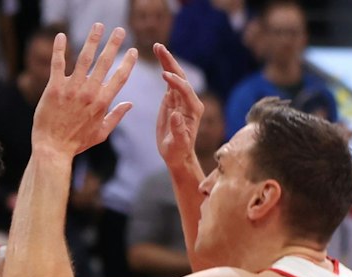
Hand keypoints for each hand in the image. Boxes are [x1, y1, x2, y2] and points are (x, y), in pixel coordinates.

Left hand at [31, 25, 138, 157]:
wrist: (53, 149)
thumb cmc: (76, 143)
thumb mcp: (101, 133)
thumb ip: (116, 116)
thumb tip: (130, 104)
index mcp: (102, 103)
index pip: (119, 78)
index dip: (128, 63)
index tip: (133, 50)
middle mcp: (89, 93)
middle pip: (104, 63)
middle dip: (113, 44)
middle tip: (119, 30)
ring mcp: (71, 89)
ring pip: (84, 59)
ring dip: (92, 40)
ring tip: (98, 26)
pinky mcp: (54, 88)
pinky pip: (58, 64)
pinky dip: (59, 49)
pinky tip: (61, 36)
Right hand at [153, 45, 202, 169]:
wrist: (178, 154)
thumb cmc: (178, 151)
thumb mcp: (178, 143)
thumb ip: (179, 130)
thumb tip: (176, 115)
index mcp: (193, 109)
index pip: (185, 91)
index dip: (176, 82)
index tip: (164, 75)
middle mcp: (189, 100)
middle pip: (181, 77)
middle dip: (171, 63)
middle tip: (160, 48)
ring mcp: (181, 98)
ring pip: (175, 76)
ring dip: (167, 61)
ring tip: (157, 46)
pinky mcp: (173, 99)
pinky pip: (169, 81)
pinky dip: (164, 68)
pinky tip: (159, 57)